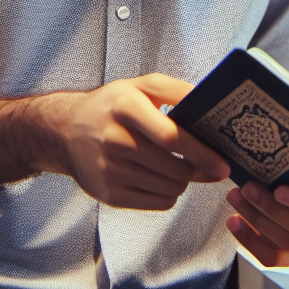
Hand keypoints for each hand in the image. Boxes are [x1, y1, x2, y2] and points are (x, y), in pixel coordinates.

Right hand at [43, 74, 230, 209]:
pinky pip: (157, 202)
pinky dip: (169, 193)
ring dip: (184, 180)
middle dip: (199, 170)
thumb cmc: (111, 106)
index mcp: (126, 108)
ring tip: (183, 167)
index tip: (222, 162)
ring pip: (169, 188)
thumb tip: (204, 100)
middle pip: (173, 168)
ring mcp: (110, 171)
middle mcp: (115, 140)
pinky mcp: (109, 195)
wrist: (66, 132)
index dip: (201, 153)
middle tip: (212, 167)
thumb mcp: (139, 85)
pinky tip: (165, 178)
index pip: (170, 137)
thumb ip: (173, 89)